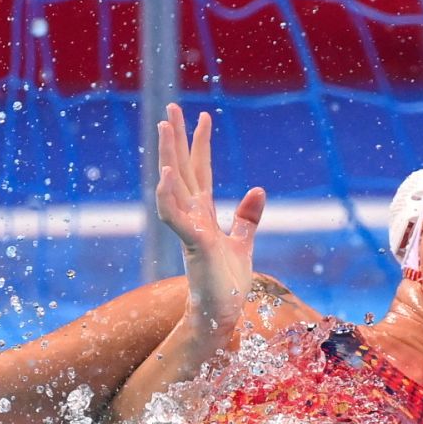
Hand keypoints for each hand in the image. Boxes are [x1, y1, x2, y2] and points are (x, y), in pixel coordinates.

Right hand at [155, 103, 265, 334]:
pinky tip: (166, 175)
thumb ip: (247, 217)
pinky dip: (169, 196)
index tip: (203, 117)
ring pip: (174, 185)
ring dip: (168, 156)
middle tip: (170, 108)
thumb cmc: (227, 285)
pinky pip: (176, 217)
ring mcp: (189, 229)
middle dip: (176, 139)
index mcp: (204, 215)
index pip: (201, 171)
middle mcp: (193, 217)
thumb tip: (258, 190)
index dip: (201, 144)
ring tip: (164, 128)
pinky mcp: (193, 245)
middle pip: (183, 169)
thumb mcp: (242, 243)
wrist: (221, 316)